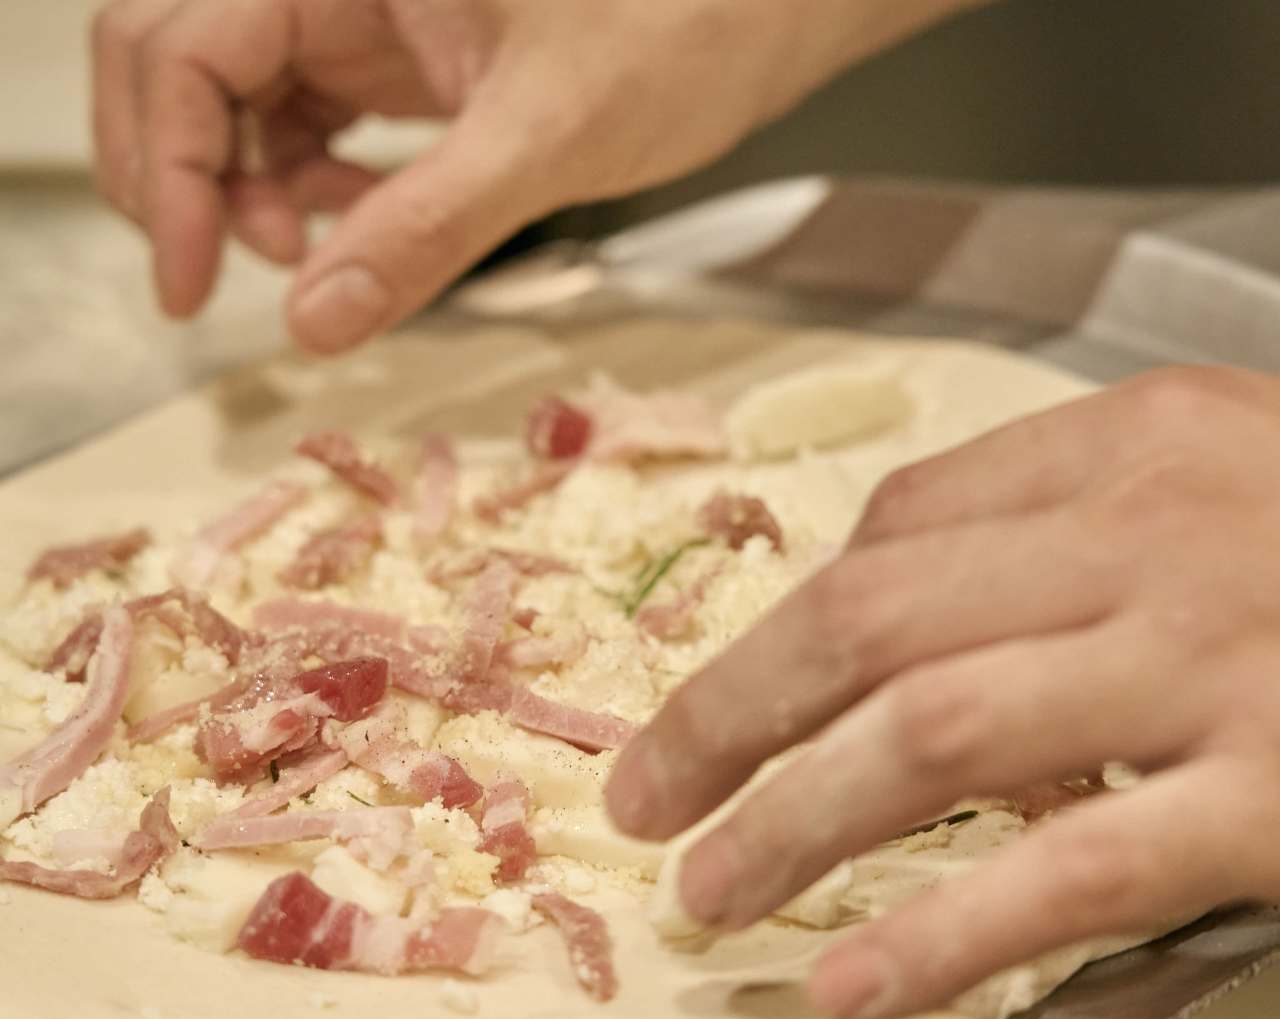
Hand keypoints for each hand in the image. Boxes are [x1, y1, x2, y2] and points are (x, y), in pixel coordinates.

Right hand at [91, 0, 978, 352]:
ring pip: (245, 97)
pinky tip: (349, 230)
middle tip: (224, 280)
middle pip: (187, 62)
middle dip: (190, 176)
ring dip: (252, 190)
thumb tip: (314, 322)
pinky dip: (314, 185)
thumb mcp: (545, 135)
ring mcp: (367, 7)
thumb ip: (424, 227)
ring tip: (312, 258)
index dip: (170, 170)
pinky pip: (315, 116)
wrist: (767, 6)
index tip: (187, 286)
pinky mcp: (405, 50)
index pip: (184, 44)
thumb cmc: (685, 20)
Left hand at [607, 366, 1279, 1018]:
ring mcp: (1211, 668)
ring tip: (707, 891)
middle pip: (867, 622)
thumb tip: (892, 587)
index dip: (784, 628)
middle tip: (644, 794)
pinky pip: (1074, 868)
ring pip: (933, 735)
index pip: (897, 532)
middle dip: (730, 714)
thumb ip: (1061, 514)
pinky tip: (852, 982)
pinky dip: (944, 930)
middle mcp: (1152, 539)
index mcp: (1131, 448)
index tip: (726, 704)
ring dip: (794, 820)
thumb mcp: (1217, 474)